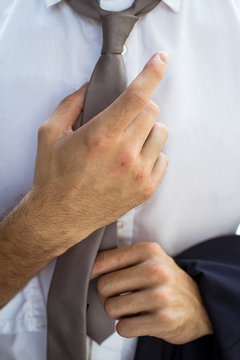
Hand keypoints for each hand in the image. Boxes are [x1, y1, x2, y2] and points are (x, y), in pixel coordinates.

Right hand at [29, 52, 168, 254]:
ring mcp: (138, 174)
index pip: (136, 96)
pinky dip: (151, 154)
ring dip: (147, 131)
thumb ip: (71, 104)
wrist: (59, 216)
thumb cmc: (53, 175)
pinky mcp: (146, 189)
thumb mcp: (50, 133)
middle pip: (152, 111)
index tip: (161, 59)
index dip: (151, 72)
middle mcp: (124, 154)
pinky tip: (133, 162)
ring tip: (128, 142)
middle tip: (123, 120)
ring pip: (161, 133)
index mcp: (101, 136)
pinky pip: (163, 158)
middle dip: (139, 109)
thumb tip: (90, 87)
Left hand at [91, 242, 212, 343]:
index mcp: (148, 250)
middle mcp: (155, 270)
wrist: (200, 305)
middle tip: (119, 296)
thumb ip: (121, 259)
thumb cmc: (165, 280)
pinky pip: (123, 328)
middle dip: (106, 295)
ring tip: (131, 307)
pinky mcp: (163, 320)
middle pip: (104, 286)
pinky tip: (140, 319)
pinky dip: (127, 326)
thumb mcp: (150, 259)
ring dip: (117, 312)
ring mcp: (160, 296)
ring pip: (111, 308)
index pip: (103, 261)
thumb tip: (86, 266)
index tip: (92, 278)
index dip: (92, 272)